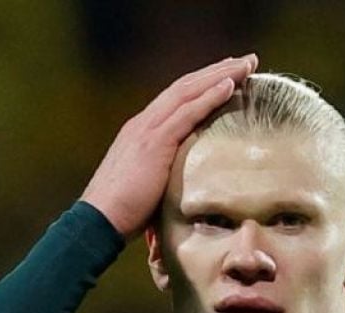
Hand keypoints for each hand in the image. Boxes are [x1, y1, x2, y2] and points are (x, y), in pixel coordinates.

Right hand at [80, 54, 257, 237]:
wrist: (98, 220)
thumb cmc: (122, 213)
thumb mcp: (148, 188)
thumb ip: (166, 178)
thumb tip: (188, 189)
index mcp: (141, 132)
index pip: (175, 99)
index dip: (201, 85)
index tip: (227, 75)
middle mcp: (143, 123)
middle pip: (185, 87)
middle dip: (216, 71)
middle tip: (246, 60)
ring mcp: (148, 130)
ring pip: (188, 92)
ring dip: (220, 75)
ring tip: (246, 64)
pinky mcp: (154, 142)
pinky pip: (187, 112)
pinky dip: (210, 96)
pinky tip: (230, 85)